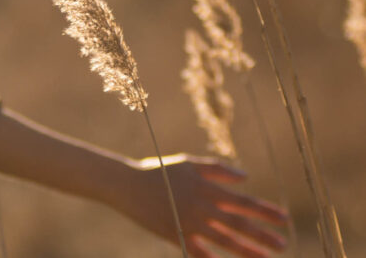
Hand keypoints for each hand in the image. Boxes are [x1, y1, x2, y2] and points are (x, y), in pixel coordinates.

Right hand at [117, 153, 286, 257]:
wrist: (128, 185)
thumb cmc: (160, 170)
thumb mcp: (189, 163)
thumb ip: (217, 169)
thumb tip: (245, 177)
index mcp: (206, 187)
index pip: (242, 201)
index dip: (264, 210)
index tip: (283, 218)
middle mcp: (201, 206)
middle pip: (237, 223)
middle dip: (262, 234)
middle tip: (283, 244)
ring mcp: (188, 222)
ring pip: (223, 240)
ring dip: (246, 250)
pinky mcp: (175, 235)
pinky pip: (197, 251)